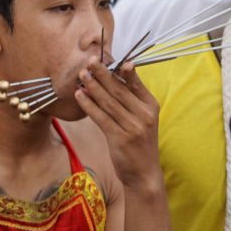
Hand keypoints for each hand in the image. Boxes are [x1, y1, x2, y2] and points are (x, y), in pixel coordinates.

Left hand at [74, 57, 161, 189]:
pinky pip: (101, 117)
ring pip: (108, 102)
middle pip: (119, 89)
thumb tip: (109, 78)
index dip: (122, 69)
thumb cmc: (138, 141)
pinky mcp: (120, 138)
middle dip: (103, 74)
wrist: (144, 173)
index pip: (136, 83)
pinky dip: (89, 105)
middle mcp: (144, 115)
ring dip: (93, 86)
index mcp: (151, 106)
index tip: (110, 58)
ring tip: (81, 75)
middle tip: (89, 61)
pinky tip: (79, 96)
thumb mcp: (141, 118)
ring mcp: (133, 127)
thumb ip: (129, 100)